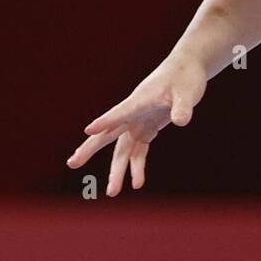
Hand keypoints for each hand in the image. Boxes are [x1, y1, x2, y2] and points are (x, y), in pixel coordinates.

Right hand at [66, 55, 207, 195]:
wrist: (188, 68)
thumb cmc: (185, 76)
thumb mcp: (187, 92)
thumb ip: (182, 107)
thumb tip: (181, 120)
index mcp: (138, 101)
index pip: (118, 113)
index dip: (104, 121)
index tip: (87, 130)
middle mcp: (134, 113)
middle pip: (108, 134)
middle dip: (90, 150)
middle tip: (72, 163)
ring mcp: (139, 121)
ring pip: (122, 149)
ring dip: (117, 169)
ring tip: (112, 192)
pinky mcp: (149, 127)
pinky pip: (139, 150)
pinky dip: (137, 166)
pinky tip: (136, 184)